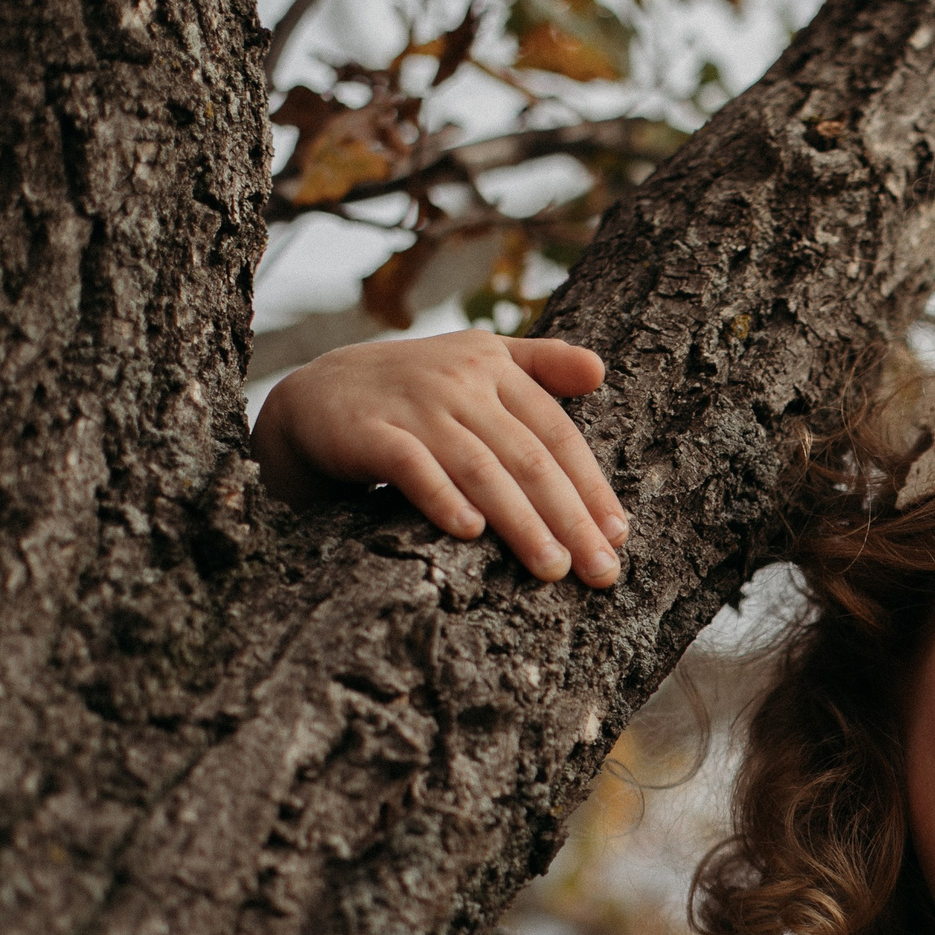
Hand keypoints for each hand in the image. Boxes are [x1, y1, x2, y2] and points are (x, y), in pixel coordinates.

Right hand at [251, 331, 627, 586]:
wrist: (316, 398)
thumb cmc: (415, 391)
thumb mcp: (477, 363)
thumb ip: (540, 365)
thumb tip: (601, 370)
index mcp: (494, 367)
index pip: (556, 433)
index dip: (590, 485)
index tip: (618, 535)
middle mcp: (459, 381)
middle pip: (528, 457)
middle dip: (570, 518)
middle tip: (600, 571)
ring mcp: (414, 405)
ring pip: (481, 468)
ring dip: (521, 521)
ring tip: (552, 568)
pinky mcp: (368, 431)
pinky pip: (412, 466)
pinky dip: (442, 497)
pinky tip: (471, 532)